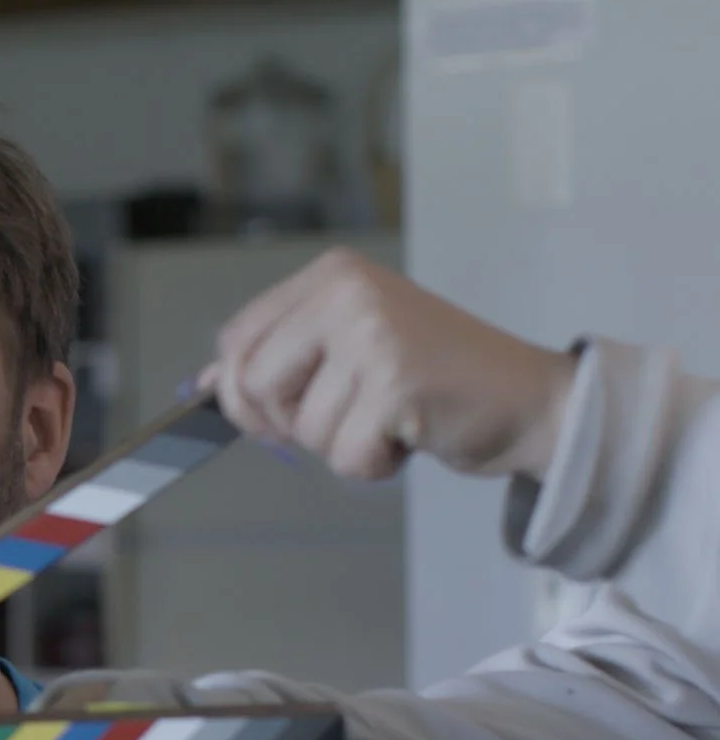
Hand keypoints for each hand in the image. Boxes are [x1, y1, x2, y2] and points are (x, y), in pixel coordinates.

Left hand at [201, 248, 578, 480]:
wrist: (532, 400)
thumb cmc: (440, 379)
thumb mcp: (349, 347)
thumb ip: (282, 357)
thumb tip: (207, 384)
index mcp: (332, 275)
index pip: (236, 340)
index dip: (242, 391)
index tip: (277, 409)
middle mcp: (349, 293)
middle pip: (253, 384)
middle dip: (288, 422)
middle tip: (343, 415)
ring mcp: (373, 335)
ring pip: (301, 428)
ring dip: (342, 444)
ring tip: (392, 416)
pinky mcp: (396, 382)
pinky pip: (344, 455)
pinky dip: (373, 464)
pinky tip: (409, 434)